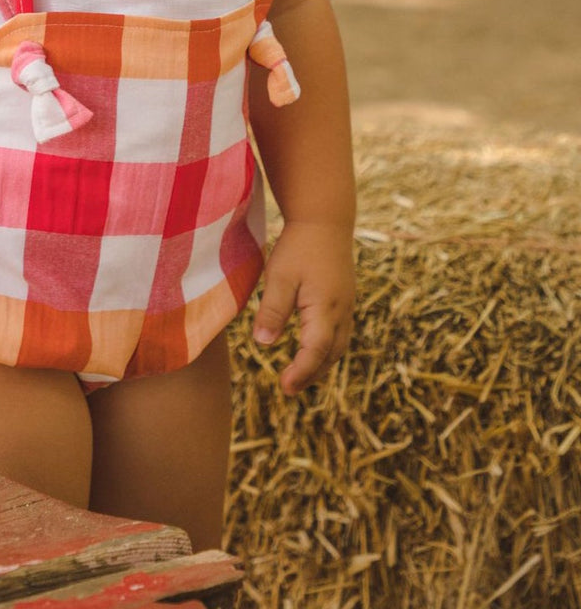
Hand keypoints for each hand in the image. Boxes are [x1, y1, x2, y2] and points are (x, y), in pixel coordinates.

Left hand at [253, 220, 354, 395]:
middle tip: (288, 389)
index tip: (284, 387)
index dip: (300, 372)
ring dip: (320, 364)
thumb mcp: (279, 276)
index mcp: (325, 308)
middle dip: (311, 374)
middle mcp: (341, 312)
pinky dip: (327, 349)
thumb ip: (272, 310)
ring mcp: (346, 305)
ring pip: (338, 346)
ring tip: (299, 377)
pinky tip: (313, 350)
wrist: (325, 219)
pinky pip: (340, 333)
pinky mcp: (344, 299)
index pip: (315, 351)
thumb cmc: (299, 246)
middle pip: (330, 354)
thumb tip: (263, 343)